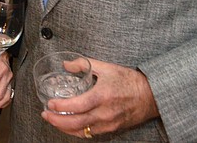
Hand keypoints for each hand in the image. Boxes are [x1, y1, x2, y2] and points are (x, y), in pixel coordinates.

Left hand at [40, 58, 158, 138]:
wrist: (151, 95)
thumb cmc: (130, 81)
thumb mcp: (106, 67)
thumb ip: (84, 64)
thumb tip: (67, 64)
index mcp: (102, 96)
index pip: (77, 106)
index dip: (61, 106)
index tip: (50, 103)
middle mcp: (105, 113)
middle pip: (76, 123)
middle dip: (57, 121)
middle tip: (45, 114)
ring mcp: (108, 123)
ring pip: (82, 131)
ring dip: (65, 128)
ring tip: (53, 120)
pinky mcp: (112, 129)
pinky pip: (91, 134)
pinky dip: (77, 131)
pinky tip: (69, 126)